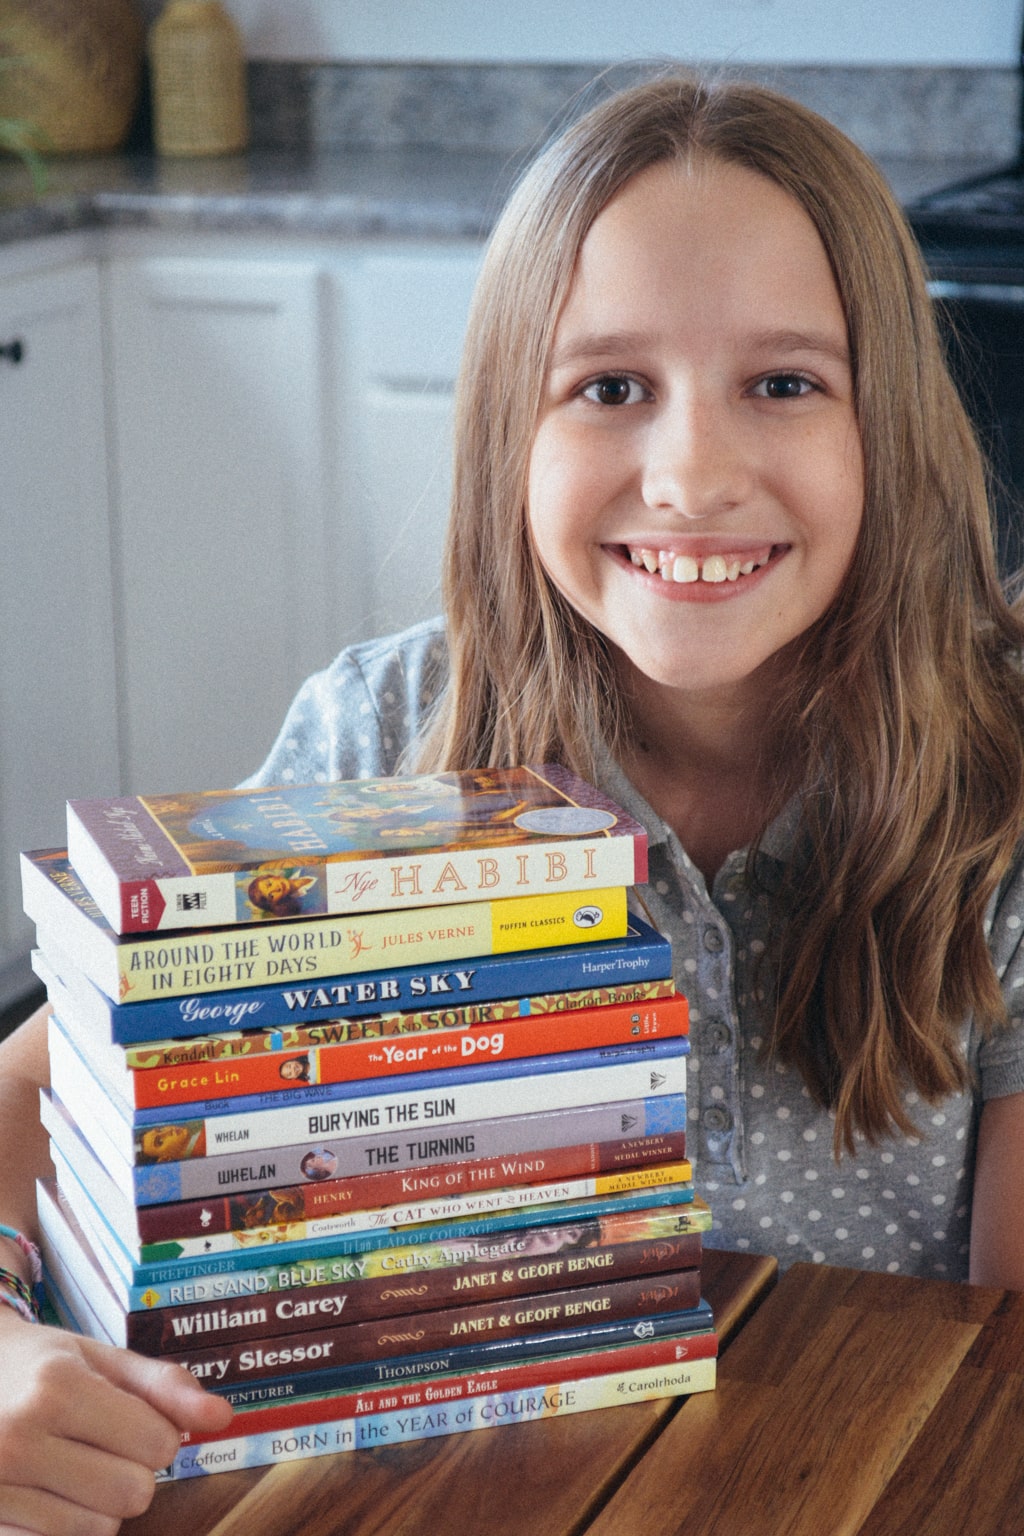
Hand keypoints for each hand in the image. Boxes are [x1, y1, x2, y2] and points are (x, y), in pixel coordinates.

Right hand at [0, 1308, 233, 1533]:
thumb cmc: (42, 1367)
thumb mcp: (101, 1358)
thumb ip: (165, 1386)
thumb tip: (223, 1418)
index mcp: (55, 1389)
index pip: (156, 1445)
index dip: (157, 1433)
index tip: (130, 1418)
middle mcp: (18, 1441)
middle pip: (132, 1494)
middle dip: (132, 1470)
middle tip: (99, 1444)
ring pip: (98, 1530)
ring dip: (99, 1504)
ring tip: (70, 1466)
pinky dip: (65, 1525)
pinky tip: (46, 1492)